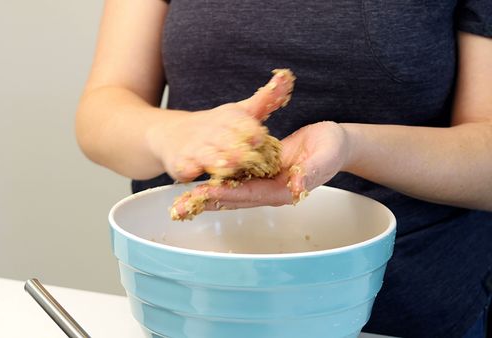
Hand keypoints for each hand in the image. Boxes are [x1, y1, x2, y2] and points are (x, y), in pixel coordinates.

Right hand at [146, 70, 294, 181]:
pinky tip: (193, 173)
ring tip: (225, 166)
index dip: (249, 129)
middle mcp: (211, 132)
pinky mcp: (180, 163)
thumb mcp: (240, 112)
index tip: (259, 136)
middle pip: (224, 140)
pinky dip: (188, 169)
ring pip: (206, 154)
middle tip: (246, 156)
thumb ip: (266, 99)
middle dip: (235, 148)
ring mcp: (194, 148)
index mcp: (229, 118)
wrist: (172, 134)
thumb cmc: (216, 127)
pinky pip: (184, 166)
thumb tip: (286, 77)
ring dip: (215, 160)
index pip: (240, 122)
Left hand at [177, 121, 351, 210]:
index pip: (250, 194)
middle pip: (233, 198)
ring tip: (179, 199)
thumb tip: (295, 189)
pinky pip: (232, 176)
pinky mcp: (256, 170)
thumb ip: (310, 174)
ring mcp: (261, 181)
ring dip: (205, 194)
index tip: (208, 192)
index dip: (229, 193)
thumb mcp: (325, 157)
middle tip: (181, 206)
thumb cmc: (332, 149)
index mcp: (281, 190)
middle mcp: (267, 190)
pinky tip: (195, 179)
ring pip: (228, 189)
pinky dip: (214, 178)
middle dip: (207, 201)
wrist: (332, 143)